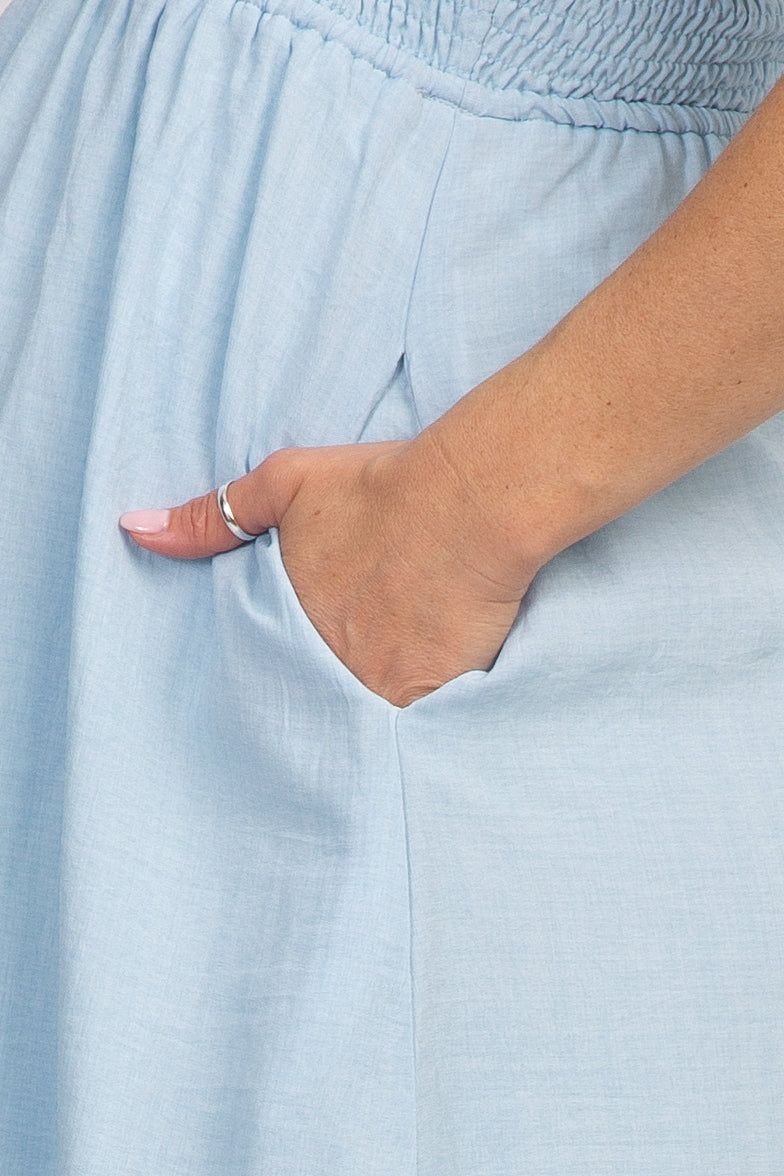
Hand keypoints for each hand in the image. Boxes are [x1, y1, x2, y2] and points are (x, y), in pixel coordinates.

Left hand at [119, 437, 534, 706]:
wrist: (469, 504)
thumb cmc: (382, 488)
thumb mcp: (284, 485)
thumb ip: (212, 517)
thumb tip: (133, 530)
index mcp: (287, 618)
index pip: (264, 665)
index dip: (278, 668)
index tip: (291, 669)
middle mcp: (323, 662)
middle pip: (309, 699)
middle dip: (314, 702)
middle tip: (329, 698)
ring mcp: (374, 685)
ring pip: (356, 720)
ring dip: (360, 716)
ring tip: (370, 716)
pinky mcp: (427, 697)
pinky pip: (411, 730)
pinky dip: (411, 725)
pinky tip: (414, 723)